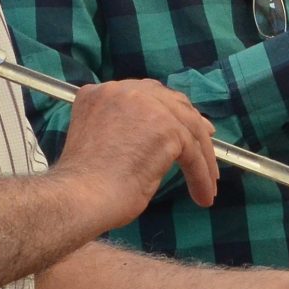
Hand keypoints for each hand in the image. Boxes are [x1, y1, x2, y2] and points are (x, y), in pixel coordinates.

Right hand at [51, 78, 218, 229]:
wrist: (80, 197)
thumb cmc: (85, 185)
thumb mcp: (102, 143)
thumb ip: (124, 130)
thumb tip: (161, 138)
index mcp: (101, 93)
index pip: (146, 94)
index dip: (167, 111)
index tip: (183, 128)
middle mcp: (122, 91)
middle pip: (171, 103)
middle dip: (191, 124)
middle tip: (207, 143)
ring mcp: (144, 105)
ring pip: (187, 127)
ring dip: (202, 157)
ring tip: (208, 184)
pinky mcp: (165, 127)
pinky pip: (192, 151)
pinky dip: (201, 175)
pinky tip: (202, 195)